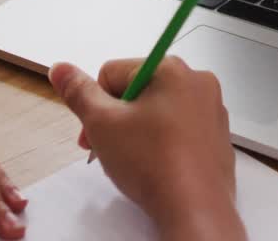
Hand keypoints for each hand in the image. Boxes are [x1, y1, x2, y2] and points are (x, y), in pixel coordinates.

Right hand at [48, 57, 245, 240]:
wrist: (195, 209)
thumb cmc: (153, 164)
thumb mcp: (102, 124)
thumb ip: (78, 92)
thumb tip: (61, 69)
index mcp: (170, 68)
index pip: (113, 73)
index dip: (96, 104)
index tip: (94, 133)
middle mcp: (197, 81)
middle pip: (137, 90)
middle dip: (117, 119)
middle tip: (109, 149)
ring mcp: (211, 109)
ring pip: (157, 111)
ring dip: (138, 131)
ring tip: (134, 160)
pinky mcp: (217, 135)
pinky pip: (179, 129)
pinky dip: (162, 143)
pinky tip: (155, 166)